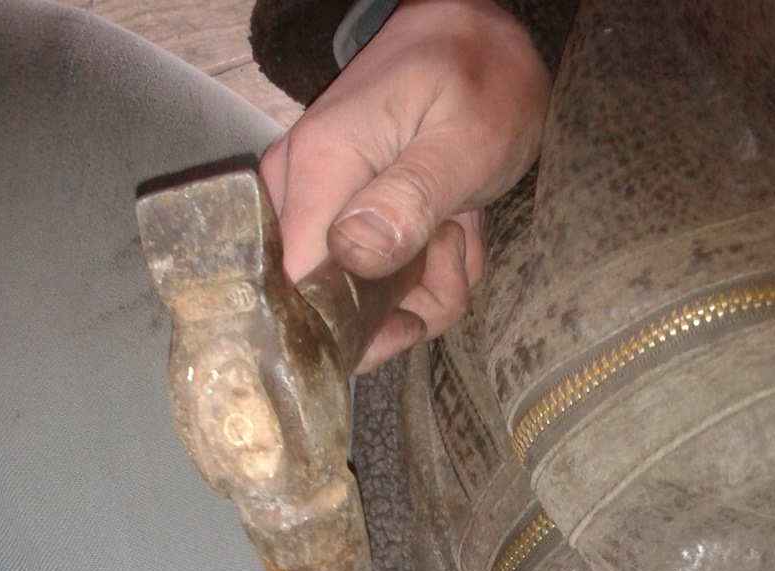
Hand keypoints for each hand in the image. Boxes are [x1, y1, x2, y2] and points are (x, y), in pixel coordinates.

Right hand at [259, 0, 551, 369]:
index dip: (353, 327)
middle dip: (405, 307)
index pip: (296, 288)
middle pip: (331, 309)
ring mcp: (314, 212)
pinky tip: (448, 234)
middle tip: (454, 250)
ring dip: (426, 290)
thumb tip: (355, 255)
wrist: (478, 40)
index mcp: (320, 168)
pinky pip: (375, 286)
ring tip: (458, 232)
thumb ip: (410, 198)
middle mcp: (298, 194)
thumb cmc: (479, 79)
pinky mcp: (336, 226)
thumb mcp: (465, 141)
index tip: (412, 316)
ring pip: (360, 306)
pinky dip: (423, 277)